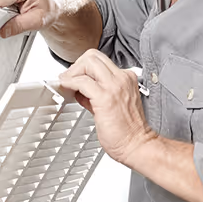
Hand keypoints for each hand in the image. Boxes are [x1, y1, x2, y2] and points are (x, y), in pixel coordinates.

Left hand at [59, 50, 157, 166]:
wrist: (137, 145)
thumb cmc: (129, 132)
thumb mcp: (112, 106)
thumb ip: (96, 96)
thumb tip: (81, 91)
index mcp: (126, 79)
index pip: (100, 61)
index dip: (83, 67)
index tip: (74, 76)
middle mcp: (122, 79)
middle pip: (93, 55)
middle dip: (76, 65)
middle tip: (68, 78)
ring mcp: (115, 86)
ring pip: (88, 62)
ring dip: (72, 71)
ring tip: (65, 83)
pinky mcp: (105, 97)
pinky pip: (83, 81)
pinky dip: (71, 82)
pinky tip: (66, 87)